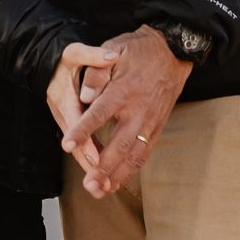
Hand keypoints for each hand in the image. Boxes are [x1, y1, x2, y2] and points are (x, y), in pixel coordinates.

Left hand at [61, 26, 193, 198]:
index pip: (99, 113)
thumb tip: (84, 96)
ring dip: (118, 175)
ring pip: (134, 154)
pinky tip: (119, 181)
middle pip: (119, 143)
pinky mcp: (158, 127)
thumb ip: (97, 72)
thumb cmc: (138, 50)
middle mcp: (138, 110)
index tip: (67, 144)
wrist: (172, 51)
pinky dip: (132, 169)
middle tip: (89, 184)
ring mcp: (150, 121)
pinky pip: (145, 153)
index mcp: (123, 90)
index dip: (83, 130)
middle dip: (103, 167)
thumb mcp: (114, 49)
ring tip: (102, 190)